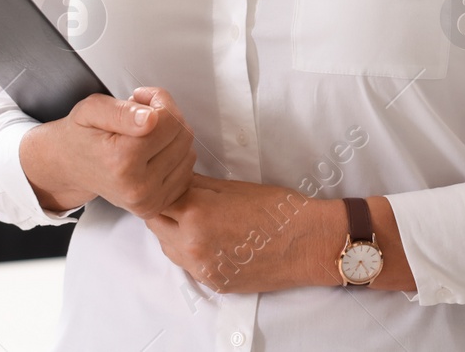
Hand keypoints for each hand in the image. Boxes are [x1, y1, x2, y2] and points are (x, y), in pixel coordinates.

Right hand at [20, 86, 197, 219]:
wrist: (70, 166)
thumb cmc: (81, 136)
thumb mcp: (91, 110)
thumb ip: (122, 111)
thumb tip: (150, 118)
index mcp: (121, 160)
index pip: (169, 120)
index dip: (158, 101)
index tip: (140, 99)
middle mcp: (137, 186)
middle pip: (183, 135)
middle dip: (167, 116)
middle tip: (142, 114)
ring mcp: (149, 200)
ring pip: (188, 152)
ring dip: (172, 136)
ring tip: (145, 133)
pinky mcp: (157, 206)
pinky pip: (186, 171)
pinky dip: (174, 156)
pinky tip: (153, 151)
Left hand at [143, 173, 340, 294]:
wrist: (307, 243)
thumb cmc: (277, 210)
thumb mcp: (232, 188)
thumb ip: (198, 186)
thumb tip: (177, 181)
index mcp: (196, 214)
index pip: (158, 199)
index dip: (162, 188)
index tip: (167, 183)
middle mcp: (193, 245)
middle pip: (157, 224)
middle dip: (163, 209)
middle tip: (177, 198)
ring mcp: (202, 269)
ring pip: (168, 248)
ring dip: (171, 231)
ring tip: (191, 218)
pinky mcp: (214, 283)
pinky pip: (188, 266)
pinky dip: (189, 251)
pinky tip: (206, 238)